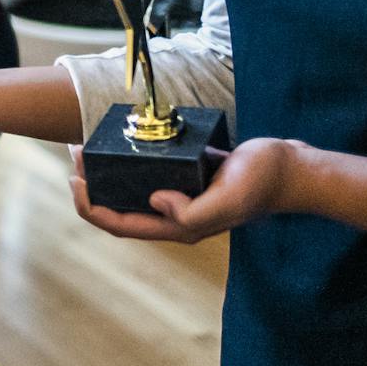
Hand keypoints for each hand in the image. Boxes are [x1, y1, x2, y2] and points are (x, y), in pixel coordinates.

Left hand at [67, 137, 301, 243]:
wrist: (291, 168)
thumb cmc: (263, 183)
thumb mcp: (229, 199)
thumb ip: (193, 212)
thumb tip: (155, 201)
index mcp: (181, 226)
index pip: (123, 224)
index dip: (93, 209)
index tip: (75, 182)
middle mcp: (177, 214)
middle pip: (122, 207)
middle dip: (93, 187)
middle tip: (75, 155)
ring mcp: (184, 195)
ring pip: (133, 188)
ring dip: (109, 172)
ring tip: (90, 146)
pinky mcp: (191, 175)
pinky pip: (152, 170)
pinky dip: (132, 159)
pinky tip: (123, 139)